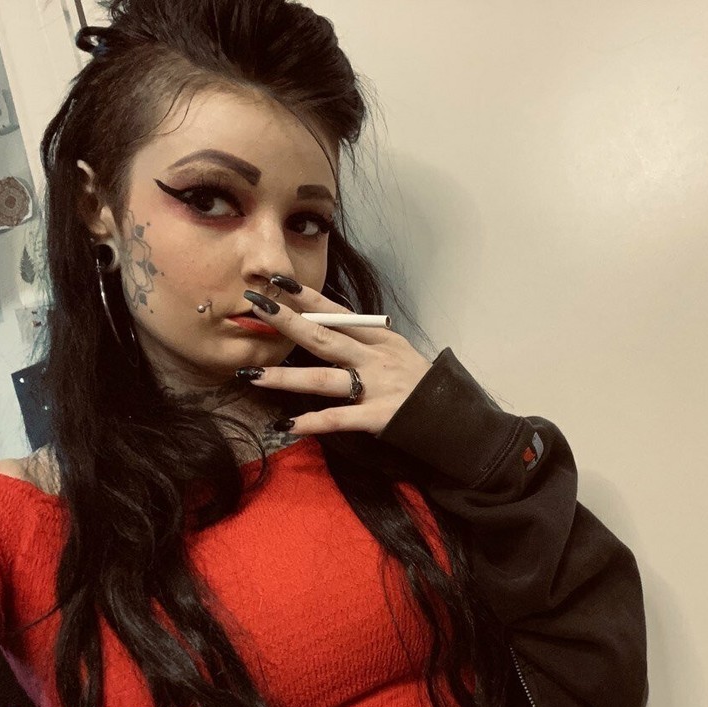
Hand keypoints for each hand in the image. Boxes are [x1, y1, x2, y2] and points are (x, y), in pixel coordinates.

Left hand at [238, 277, 431, 434]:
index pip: (338, 314)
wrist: (456, 416)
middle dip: (288, 323)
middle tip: (257, 307)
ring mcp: (377, 387)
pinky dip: (312, 422)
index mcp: (380, 339)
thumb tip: (327, 325)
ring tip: (251, 375)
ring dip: (285, 378)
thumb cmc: (422, 384)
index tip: (279, 281)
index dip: (308, 298)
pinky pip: (340, 419)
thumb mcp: (397, 352)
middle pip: (324, 339)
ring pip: (324, 379)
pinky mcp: (379, 417)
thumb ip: (365, 340)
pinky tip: (287, 424)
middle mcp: (376, 359)